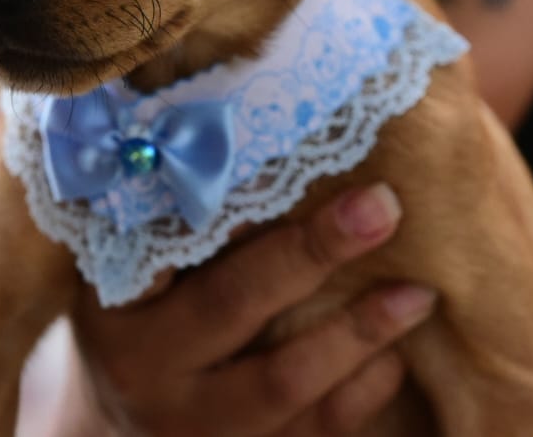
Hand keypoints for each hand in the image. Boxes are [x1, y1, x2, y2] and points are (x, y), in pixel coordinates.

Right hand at [61, 183, 435, 435]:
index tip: (284, 157)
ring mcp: (192, 425)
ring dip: (359, 331)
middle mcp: (144, 368)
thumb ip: (173, 217)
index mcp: (112, 303)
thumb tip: (254, 127)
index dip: (226, 202)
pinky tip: (397, 354)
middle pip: (234, 302)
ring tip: (419, 291)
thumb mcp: (130, 270)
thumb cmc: (140, 318)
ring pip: (283, 380)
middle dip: (313, 251)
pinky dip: (362, 390)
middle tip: (381, 206)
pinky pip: (314, 431)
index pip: (168, 243)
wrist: (121, 426)